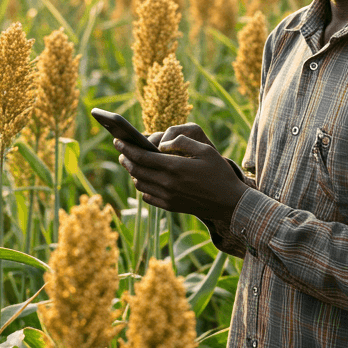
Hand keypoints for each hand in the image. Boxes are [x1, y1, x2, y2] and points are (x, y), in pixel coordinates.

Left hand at [117, 126, 248, 222]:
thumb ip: (182, 142)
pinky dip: (142, 187)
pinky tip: (144, 179)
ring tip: (131, 163)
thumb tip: (162, 144)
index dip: (127, 148)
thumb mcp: (206, 150)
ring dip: (132, 172)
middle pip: (136, 170)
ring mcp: (168, 197)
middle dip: (126, 158)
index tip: (117, 140)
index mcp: (175, 167)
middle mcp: (168, 183)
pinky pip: (148, 196)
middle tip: (121, 150)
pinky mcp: (170, 206)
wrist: (230, 203)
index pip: (142, 156)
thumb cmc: (220, 173)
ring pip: (140, 183)